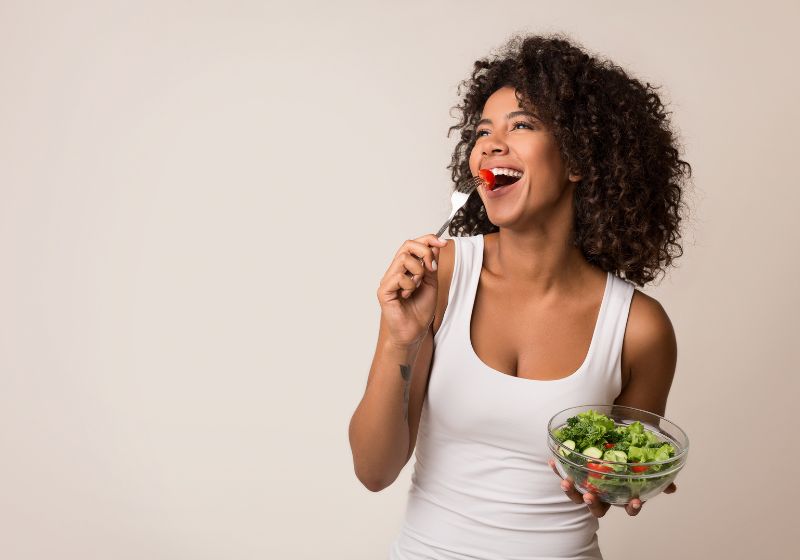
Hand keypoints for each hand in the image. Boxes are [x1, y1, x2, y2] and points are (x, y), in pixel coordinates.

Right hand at [377, 234, 446, 347]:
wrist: (414, 332)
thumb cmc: (420, 311)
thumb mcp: (432, 283)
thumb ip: (431, 265)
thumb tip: (435, 245)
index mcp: (406, 268)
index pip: (413, 245)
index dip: (428, 239)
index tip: (443, 242)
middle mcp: (395, 271)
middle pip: (407, 246)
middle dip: (424, 251)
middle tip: (431, 267)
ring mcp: (388, 280)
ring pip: (403, 258)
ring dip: (418, 271)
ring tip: (418, 285)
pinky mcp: (384, 290)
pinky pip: (398, 276)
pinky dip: (409, 284)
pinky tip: (408, 295)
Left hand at [547, 458, 676, 516]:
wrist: (616, 441)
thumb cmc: (631, 456)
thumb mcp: (646, 465)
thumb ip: (659, 476)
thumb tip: (672, 487)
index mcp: (623, 494)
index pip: (629, 508)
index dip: (632, 507)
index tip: (634, 502)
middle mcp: (605, 495)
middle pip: (598, 508)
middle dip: (593, 504)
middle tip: (588, 496)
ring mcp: (589, 486)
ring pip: (578, 496)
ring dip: (571, 491)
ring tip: (566, 481)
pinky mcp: (576, 474)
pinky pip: (565, 475)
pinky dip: (558, 470)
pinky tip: (552, 462)